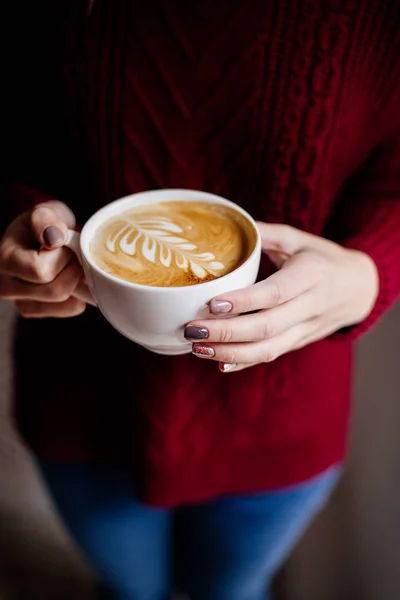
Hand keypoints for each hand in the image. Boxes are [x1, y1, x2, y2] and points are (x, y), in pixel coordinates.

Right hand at [0, 201, 91, 317]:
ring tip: (69, 264)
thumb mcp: (43, 213)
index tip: (63, 243)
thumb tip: (54, 238)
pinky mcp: (36, 311)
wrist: (35, 239)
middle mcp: (6, 287)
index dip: (61, 256)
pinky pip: (72, 308)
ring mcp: (20, 303)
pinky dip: (79, 293)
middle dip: (72, 270)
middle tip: (71, 255)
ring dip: (76, 281)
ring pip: (65, 302)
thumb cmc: (41, 226)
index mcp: (5, 261)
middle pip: (56, 291)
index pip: (40, 271)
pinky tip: (69, 277)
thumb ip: (46, 219)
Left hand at [184, 223, 378, 371]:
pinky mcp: (299, 342)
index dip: (243, 302)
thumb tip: (228, 226)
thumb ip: (265, 234)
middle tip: (193, 329)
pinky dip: (244, 363)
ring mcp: (305, 329)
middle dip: (226, 333)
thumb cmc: (323, 258)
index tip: (211, 303)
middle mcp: (309, 306)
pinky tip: (220, 363)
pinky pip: (272, 355)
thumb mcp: (299, 239)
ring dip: (231, 353)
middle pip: (267, 327)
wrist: (360, 288)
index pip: (274, 293)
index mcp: (310, 276)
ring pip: (268, 349)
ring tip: (197, 348)